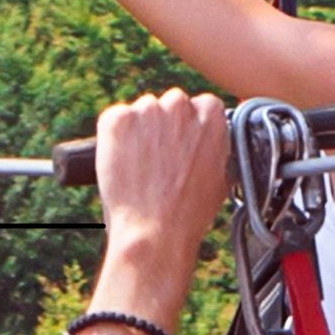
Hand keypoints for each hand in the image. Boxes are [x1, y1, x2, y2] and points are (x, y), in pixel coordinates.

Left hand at [92, 88, 229, 268]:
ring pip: (142, 111)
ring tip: (140, 167)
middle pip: (171, 104)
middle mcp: (180, 105)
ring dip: (140, 130)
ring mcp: (147, 110)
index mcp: (211, 114)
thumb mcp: (220, 176)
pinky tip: (122, 163)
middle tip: (159, 159)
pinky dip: (114, 137)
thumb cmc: (189, 211)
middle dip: (165, 126)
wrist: (156, 230)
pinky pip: (115, 119)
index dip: (190, 127)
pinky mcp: (117, 120)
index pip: (200, 105)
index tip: (182, 146)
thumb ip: (215, 147)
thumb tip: (209, 142)